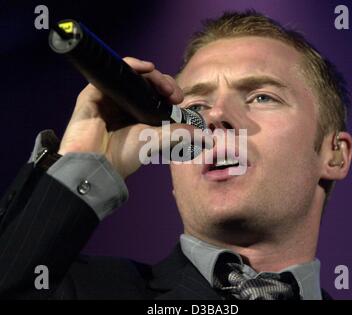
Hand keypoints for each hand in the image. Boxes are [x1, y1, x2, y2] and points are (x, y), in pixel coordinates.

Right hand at [58, 57, 193, 178]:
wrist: (96, 164)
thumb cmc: (124, 155)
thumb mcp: (157, 141)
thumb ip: (181, 134)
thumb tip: (208, 138)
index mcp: (139, 115)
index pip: (157, 95)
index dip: (170, 92)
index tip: (178, 99)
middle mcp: (125, 104)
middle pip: (147, 82)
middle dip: (163, 83)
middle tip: (172, 92)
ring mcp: (110, 96)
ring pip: (132, 74)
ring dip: (151, 74)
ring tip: (162, 83)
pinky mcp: (95, 92)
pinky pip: (114, 71)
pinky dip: (131, 65)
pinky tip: (145, 68)